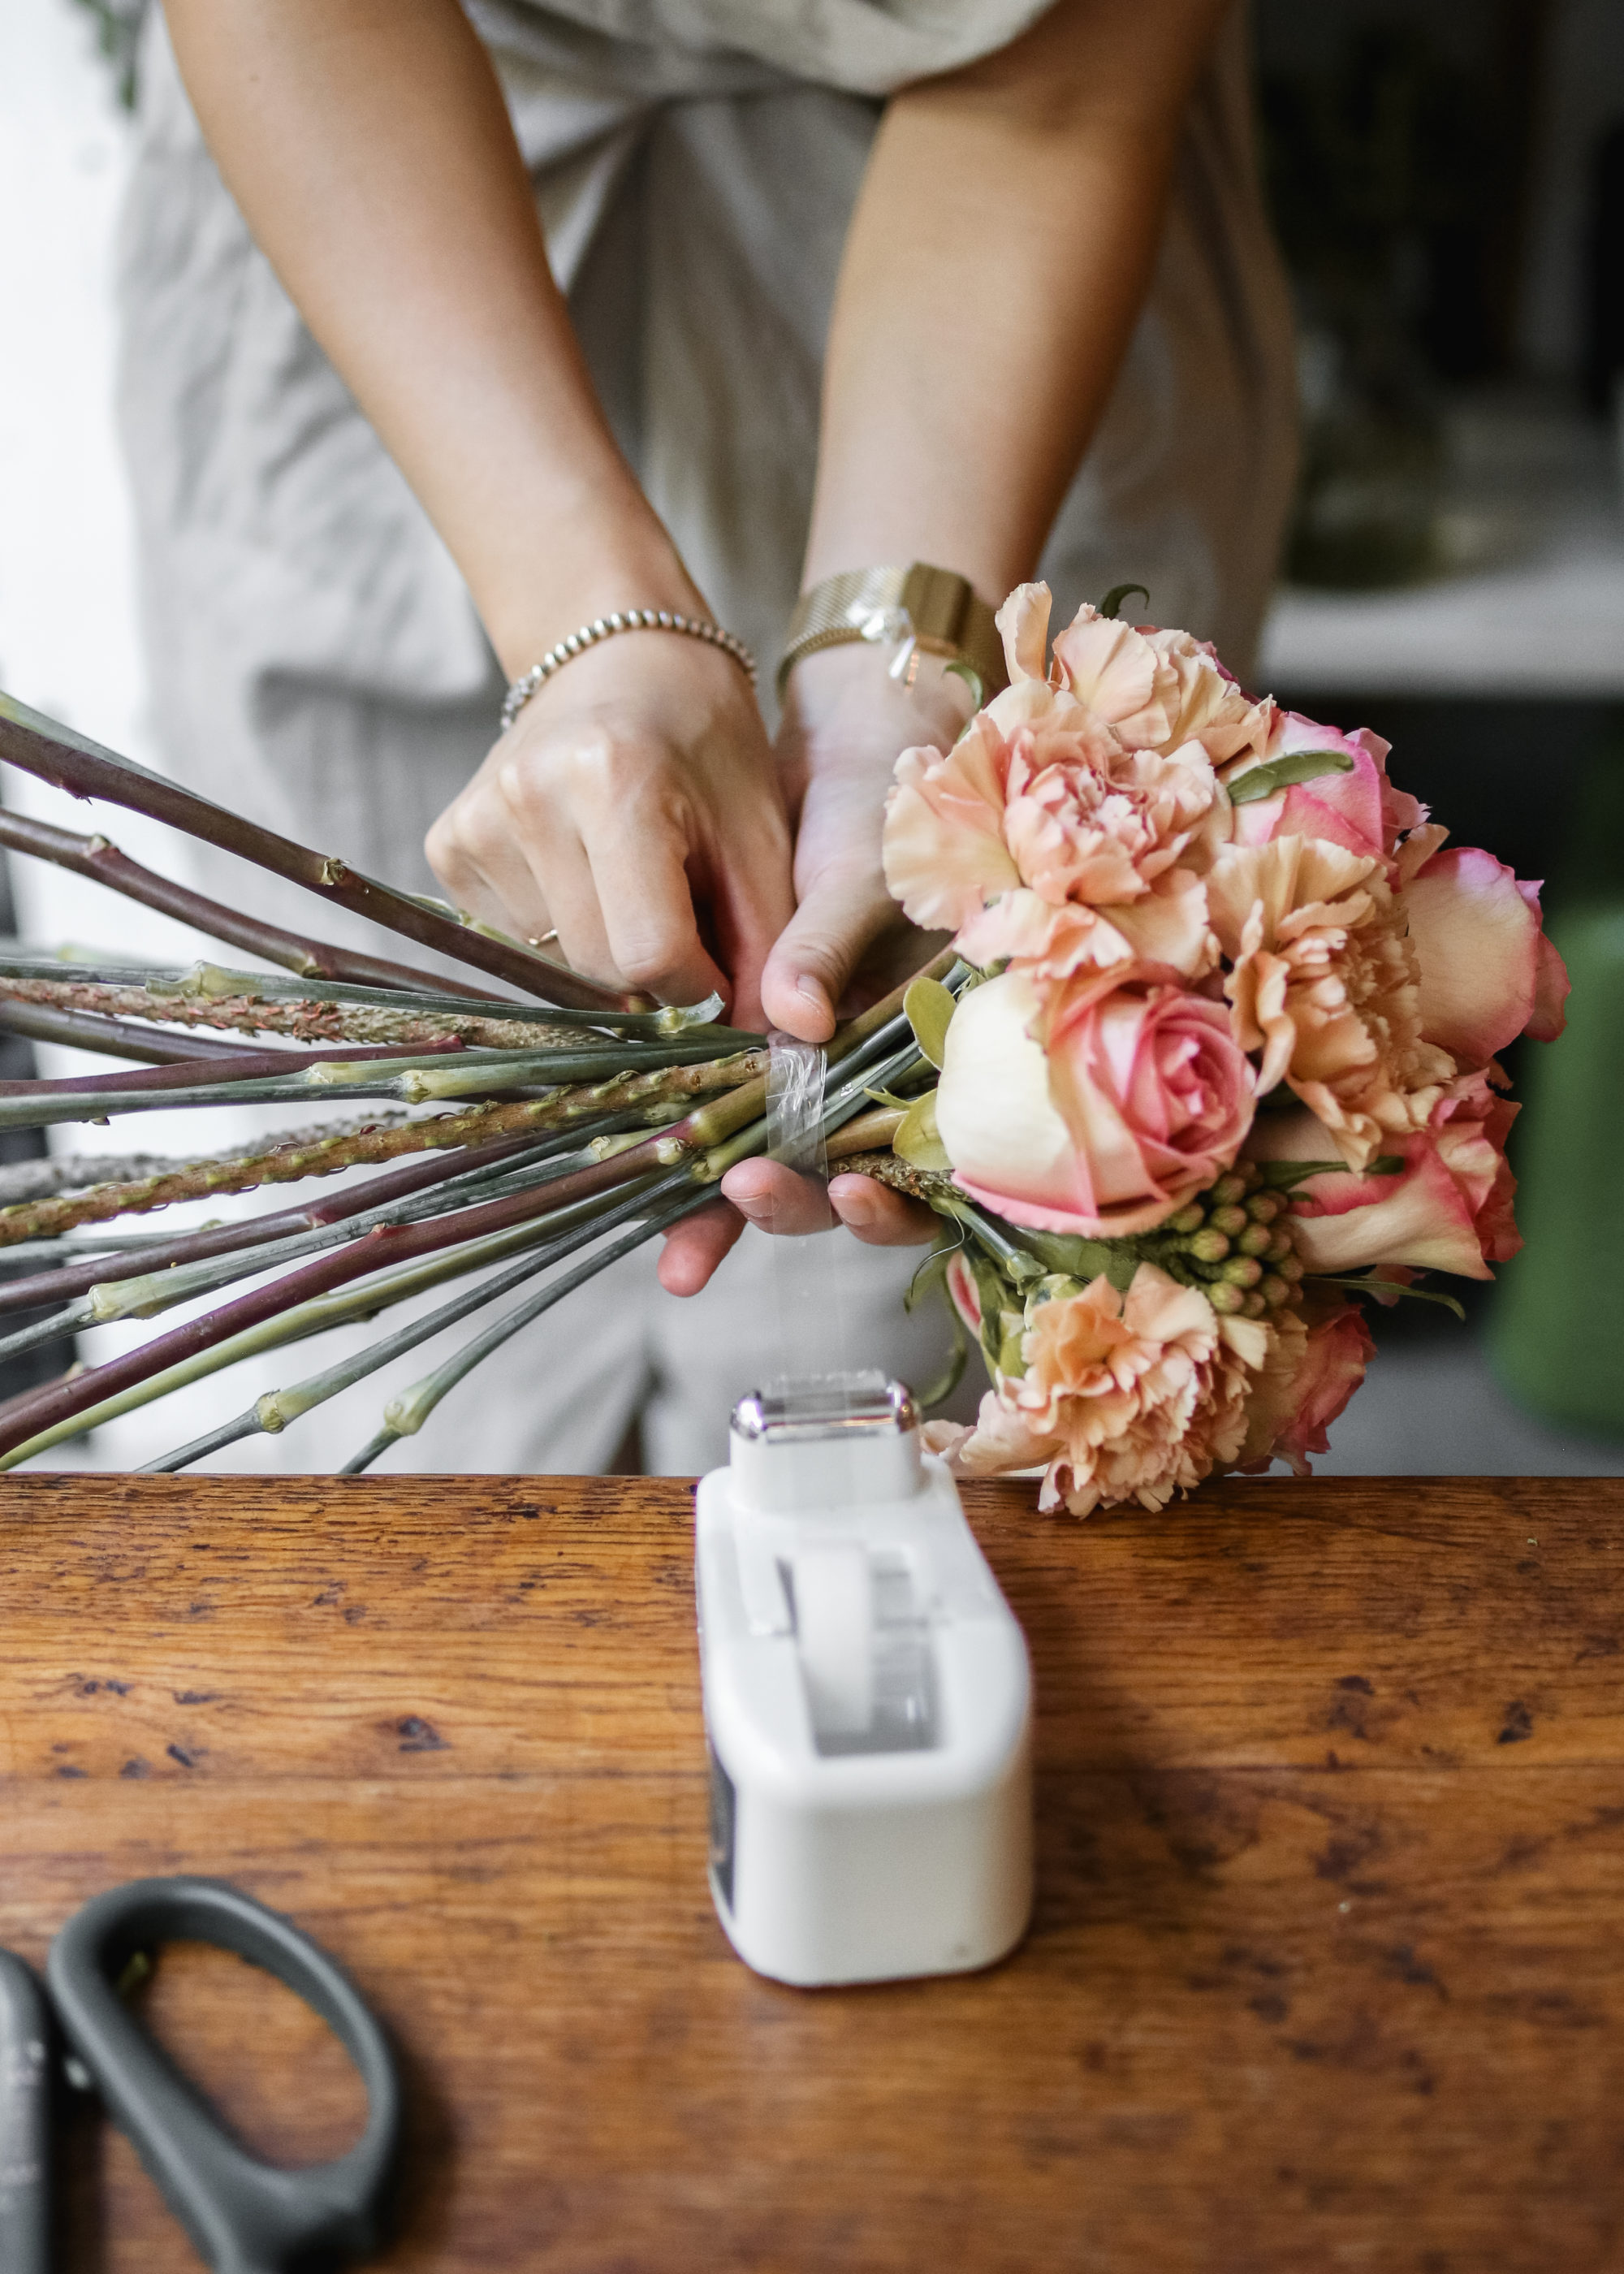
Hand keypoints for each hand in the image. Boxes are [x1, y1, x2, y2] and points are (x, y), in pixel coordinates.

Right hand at [426, 633, 792, 1026]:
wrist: (617, 656)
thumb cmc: (703, 739)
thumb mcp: (758, 828)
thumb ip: (767, 937)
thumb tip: (769, 1040)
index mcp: (613, 780)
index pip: (649, 954)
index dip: (698, 979)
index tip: (721, 956)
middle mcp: (528, 799)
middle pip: (600, 968)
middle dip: (656, 970)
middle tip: (685, 910)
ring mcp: (475, 823)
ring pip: (557, 964)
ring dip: (609, 950)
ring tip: (636, 879)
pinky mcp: (446, 845)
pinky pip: (515, 942)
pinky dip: (563, 930)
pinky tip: (587, 873)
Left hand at [659, 640, 964, 1293]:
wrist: (856, 746)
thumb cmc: (893, 810)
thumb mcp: (869, 873)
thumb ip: (830, 948)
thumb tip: (794, 1022)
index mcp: (947, 1057)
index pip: (933, 1166)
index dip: (896, 1198)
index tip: (848, 1191)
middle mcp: (889, 1081)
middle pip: (850, 1184)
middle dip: (794, 1208)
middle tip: (737, 1202)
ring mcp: (825, 1070)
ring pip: (784, 1164)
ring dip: (730, 1207)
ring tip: (674, 1245)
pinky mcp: (765, 1046)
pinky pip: (726, 1111)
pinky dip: (690, 1142)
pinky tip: (640, 1177)